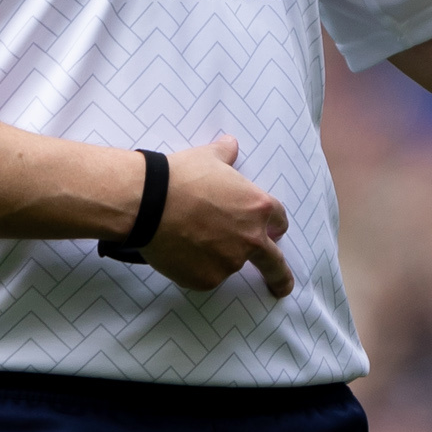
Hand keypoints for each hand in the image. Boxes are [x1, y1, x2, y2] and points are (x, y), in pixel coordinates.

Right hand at [144, 135, 292, 297]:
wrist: (149, 204)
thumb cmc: (181, 177)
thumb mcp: (208, 158)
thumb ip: (226, 154)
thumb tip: (230, 145)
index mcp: (258, 208)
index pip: (278, 221)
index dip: (273, 225)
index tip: (271, 232)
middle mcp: (250, 239)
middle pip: (274, 263)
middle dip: (280, 276)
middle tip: (282, 286)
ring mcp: (229, 263)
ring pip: (230, 264)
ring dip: (219, 257)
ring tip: (191, 239)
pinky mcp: (207, 280)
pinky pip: (206, 276)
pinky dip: (196, 268)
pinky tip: (180, 252)